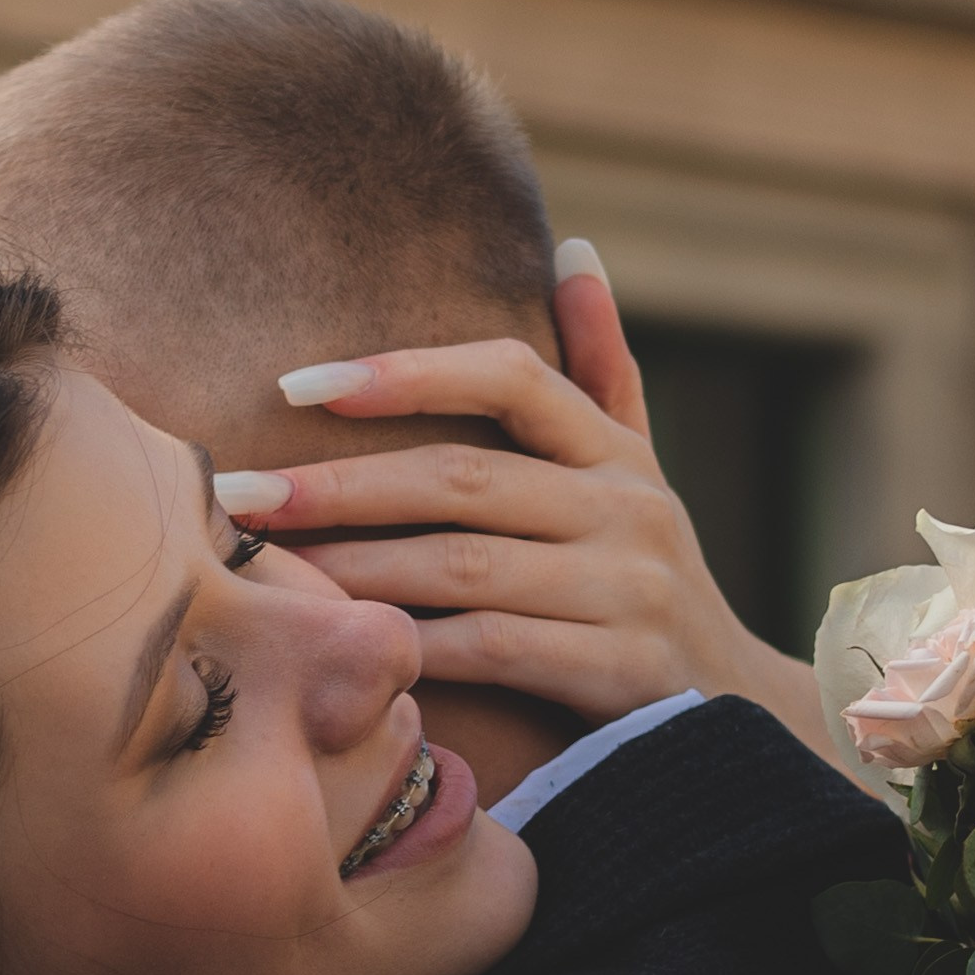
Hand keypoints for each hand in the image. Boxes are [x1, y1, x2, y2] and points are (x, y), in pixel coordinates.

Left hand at [232, 259, 831, 754]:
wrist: (735, 723)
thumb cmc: (645, 585)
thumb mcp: (637, 472)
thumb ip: (601, 368)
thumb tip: (576, 251)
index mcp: (614, 453)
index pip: (510, 377)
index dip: (405, 372)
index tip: (297, 385)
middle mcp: (627, 509)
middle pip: (461, 477)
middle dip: (339, 484)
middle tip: (240, 493)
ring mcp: (629, 589)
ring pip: (463, 566)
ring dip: (354, 568)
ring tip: (268, 573)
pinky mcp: (622, 669)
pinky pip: (494, 649)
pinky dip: (413, 647)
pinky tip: (344, 647)